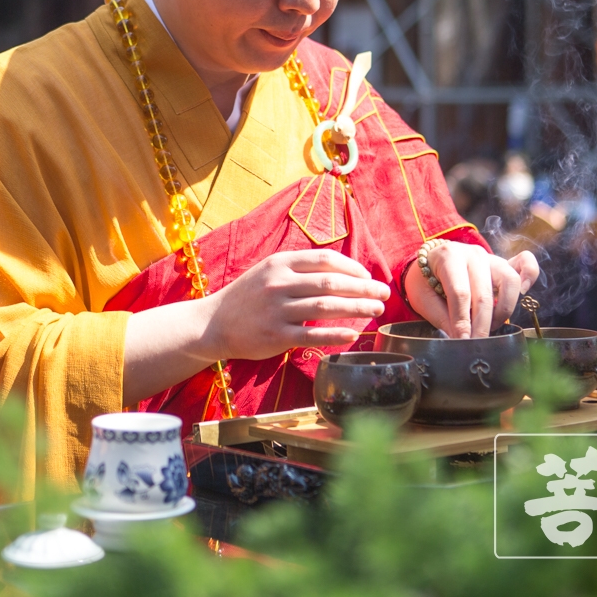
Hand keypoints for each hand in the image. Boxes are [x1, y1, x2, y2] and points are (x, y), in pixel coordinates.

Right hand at [199, 249, 390, 361]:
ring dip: (356, 308)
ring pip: (325, 307)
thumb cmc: (247, 297)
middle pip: (330, 283)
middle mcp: (278, 284)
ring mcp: (277, 311)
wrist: (212, 323)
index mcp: (279, 263)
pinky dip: (336, 334)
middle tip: (384, 293)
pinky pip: (312, 335)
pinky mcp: (276, 337)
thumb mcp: (268, 271)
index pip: (324, 260)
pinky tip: (354, 333)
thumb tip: (340, 273)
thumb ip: (299, 269)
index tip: (368, 277)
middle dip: (363, 288)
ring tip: (376, 310)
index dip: (351, 268)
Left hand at [404, 241, 539, 338]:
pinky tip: (522, 295)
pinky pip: (525, 265)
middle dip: (481, 325)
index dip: (462, 321)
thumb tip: (459, 338)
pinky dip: (529, 278)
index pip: (460, 293)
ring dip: (503, 309)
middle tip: (476, 345)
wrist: (431, 263)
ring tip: (491, 327)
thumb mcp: (422, 297)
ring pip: (509, 281)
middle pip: (483, 293)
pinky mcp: (504, 263)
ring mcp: (491, 258)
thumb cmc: (425, 281)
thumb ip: (440, 316)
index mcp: (447, 256)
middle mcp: (473, 254)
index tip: (462, 341)